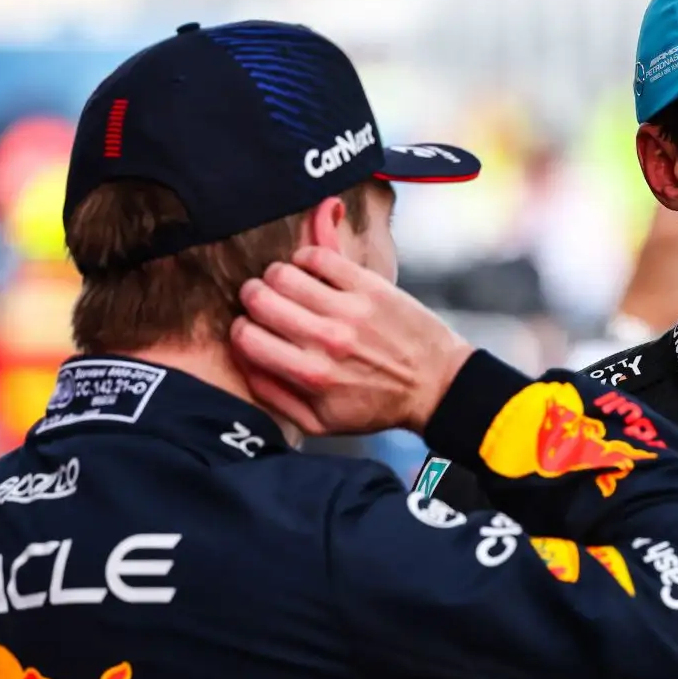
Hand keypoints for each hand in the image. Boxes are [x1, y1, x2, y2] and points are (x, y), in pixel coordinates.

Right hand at [230, 246, 474, 435]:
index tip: (252, 328)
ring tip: (289, 287)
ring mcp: (350, 311)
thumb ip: (274, 397)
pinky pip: (320, 256)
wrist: (435, 385)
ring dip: (277, 277)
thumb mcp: (321, 422)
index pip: (246, 338)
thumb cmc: (376, 405)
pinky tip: (313, 272)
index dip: (242, 329)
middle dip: (253, 298)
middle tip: (264, 302)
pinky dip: (307, 258)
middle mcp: (328, 341)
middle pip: (259, 300)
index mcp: (312, 377)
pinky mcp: (371, 287)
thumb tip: (242, 362)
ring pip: (284, 273)